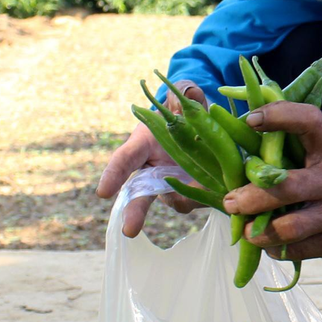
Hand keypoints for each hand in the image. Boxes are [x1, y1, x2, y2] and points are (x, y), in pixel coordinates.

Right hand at [95, 81, 206, 237]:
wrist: (204, 126)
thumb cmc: (185, 110)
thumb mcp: (185, 95)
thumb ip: (185, 91)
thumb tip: (191, 93)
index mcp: (143, 144)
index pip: (125, 160)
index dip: (113, 175)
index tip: (103, 192)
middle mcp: (153, 171)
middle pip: (139, 196)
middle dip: (134, 213)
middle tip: (129, 230)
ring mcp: (173, 185)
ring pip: (174, 200)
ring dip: (186, 196)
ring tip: (204, 183)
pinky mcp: (196, 193)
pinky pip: (199, 201)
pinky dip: (207, 195)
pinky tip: (218, 186)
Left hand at [223, 102, 321, 261]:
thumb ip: (294, 150)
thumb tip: (236, 146)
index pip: (310, 121)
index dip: (279, 116)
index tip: (250, 120)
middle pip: (286, 186)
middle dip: (251, 197)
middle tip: (230, 202)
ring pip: (289, 227)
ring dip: (259, 232)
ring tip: (245, 231)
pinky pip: (297, 249)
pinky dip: (276, 249)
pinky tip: (269, 244)